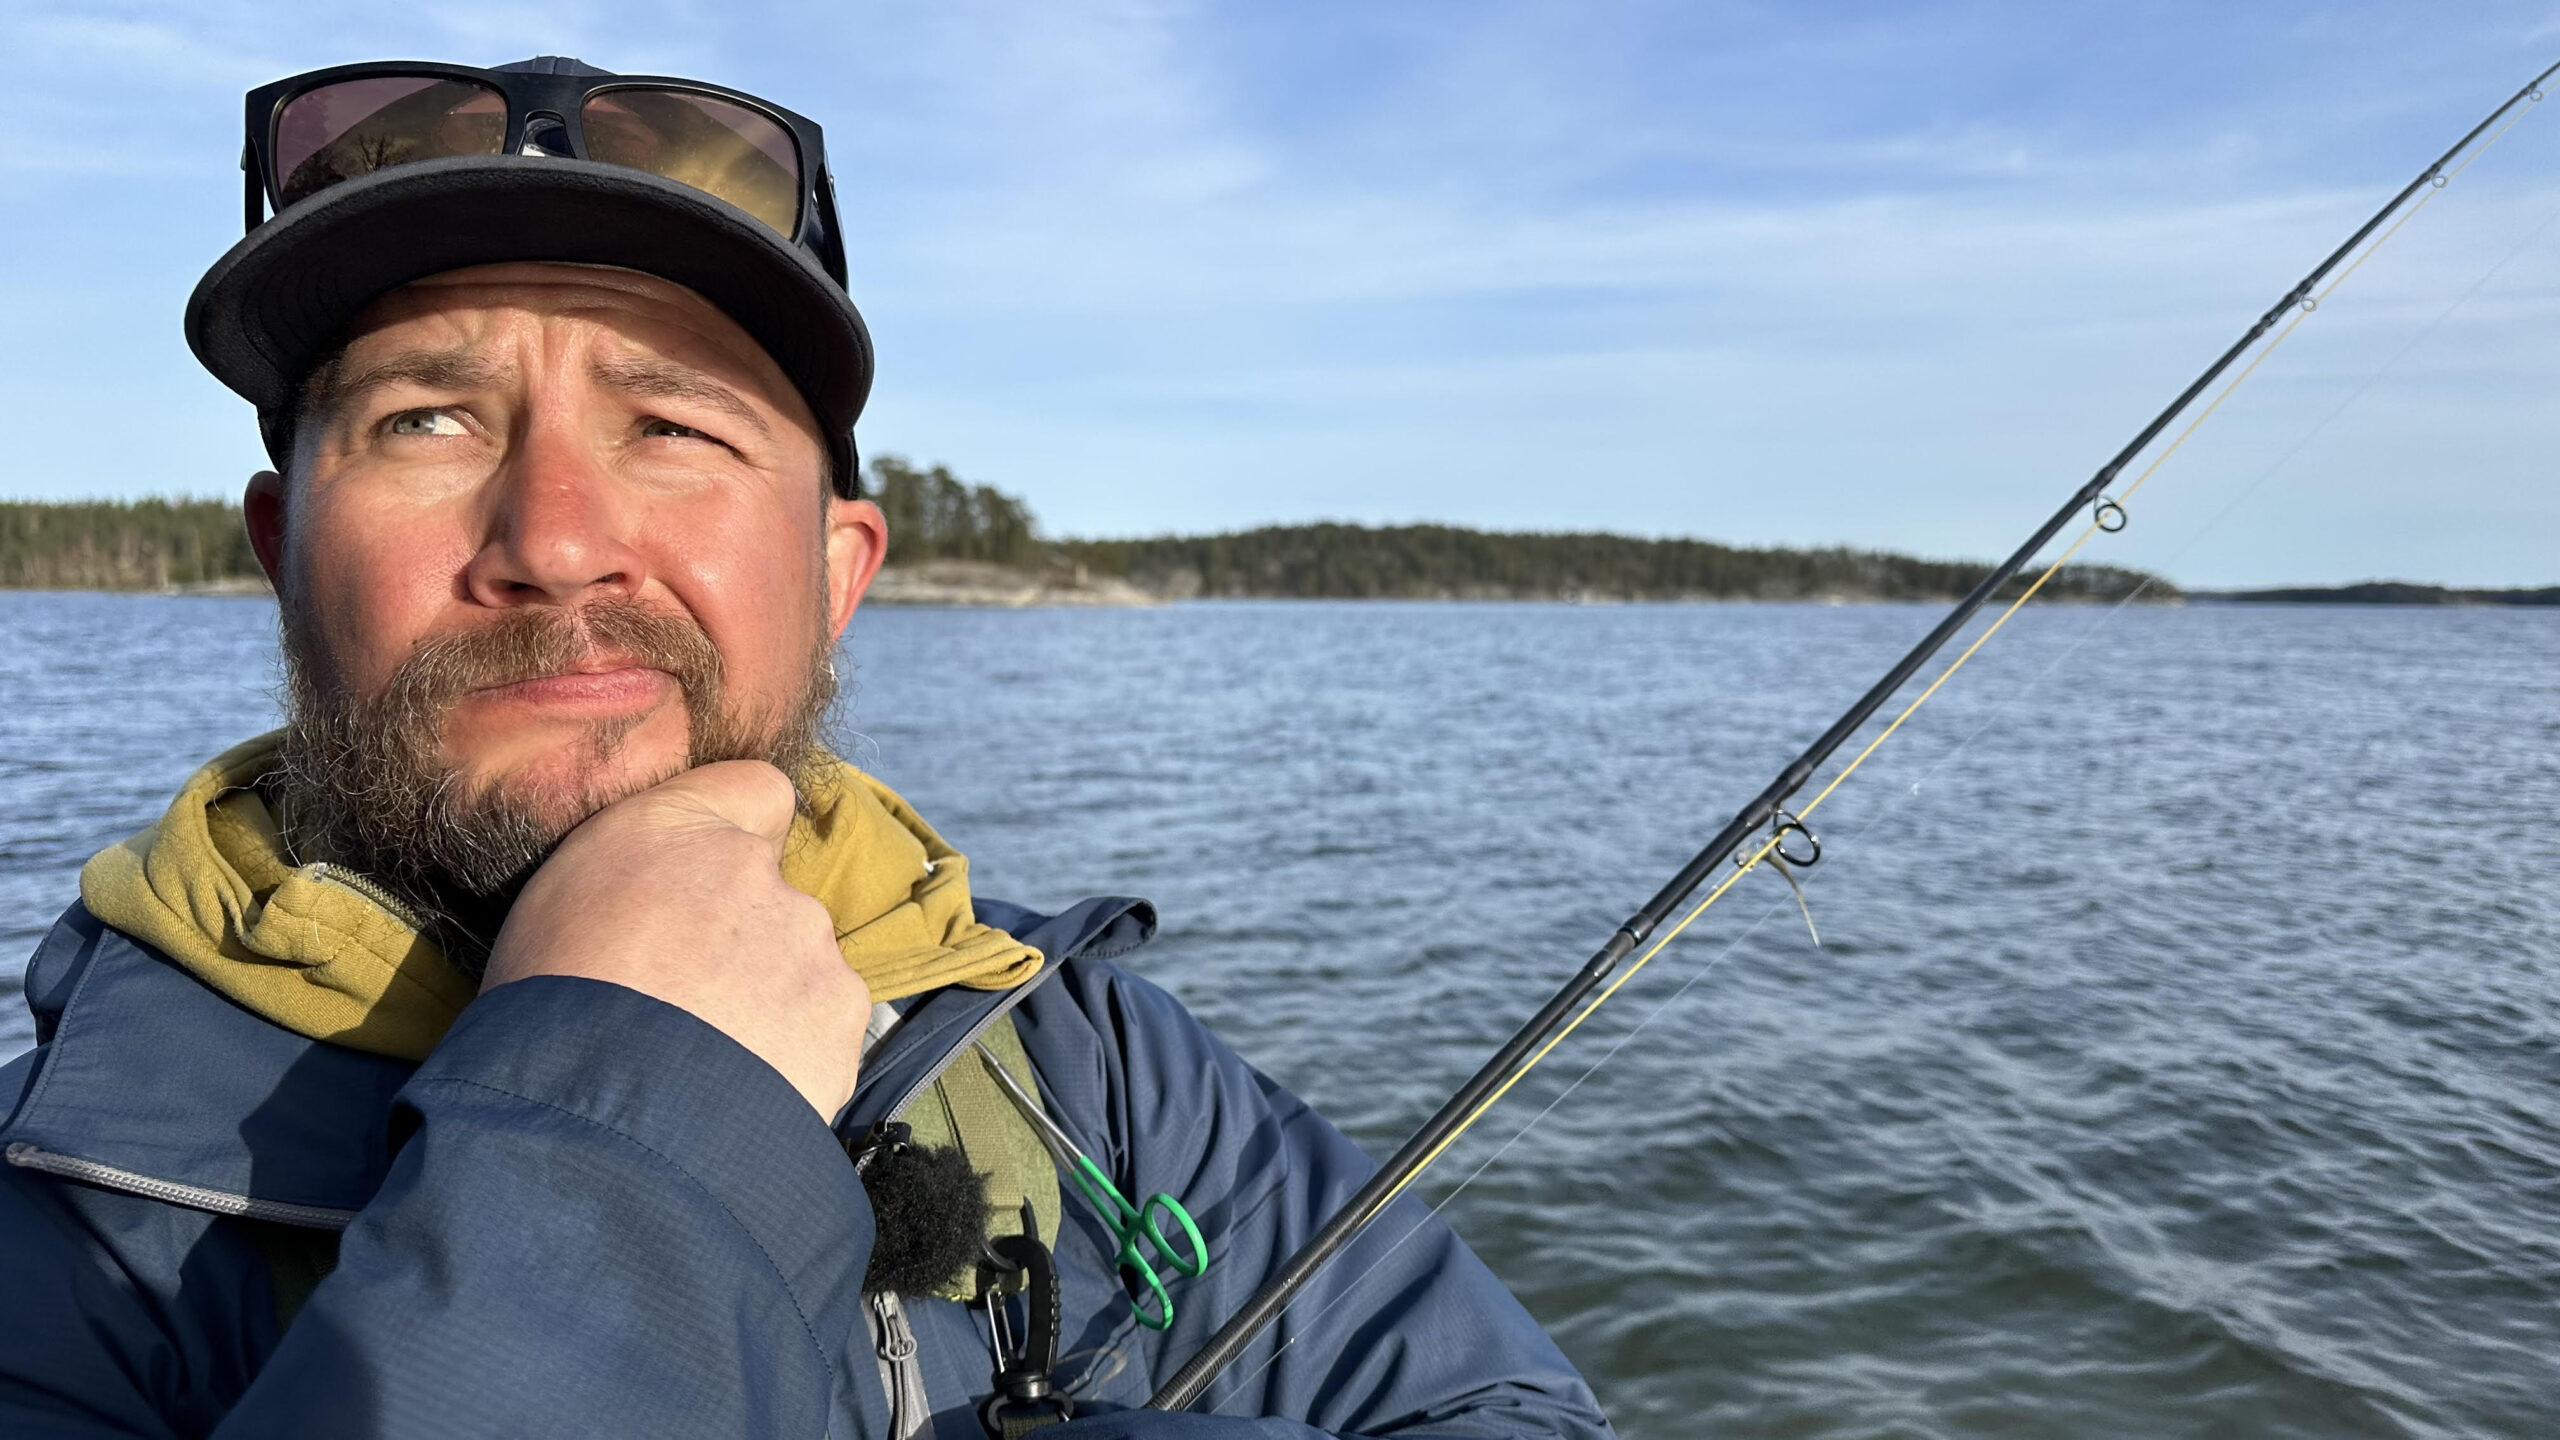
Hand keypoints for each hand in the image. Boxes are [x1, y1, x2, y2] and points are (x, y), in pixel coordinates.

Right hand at [482, 760, 868, 1120]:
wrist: (600, 1115)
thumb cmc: (546, 1007)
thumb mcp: (551, 909)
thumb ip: (627, 876)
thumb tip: (657, 896)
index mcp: (676, 826)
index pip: (754, 789)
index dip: (737, 836)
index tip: (704, 885)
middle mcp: (756, 869)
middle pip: (770, 894)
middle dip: (740, 940)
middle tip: (683, 1005)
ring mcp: (807, 940)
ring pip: (800, 963)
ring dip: (768, 1000)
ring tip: (705, 1061)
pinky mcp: (841, 1011)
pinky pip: (823, 1025)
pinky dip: (794, 1053)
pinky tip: (741, 1088)